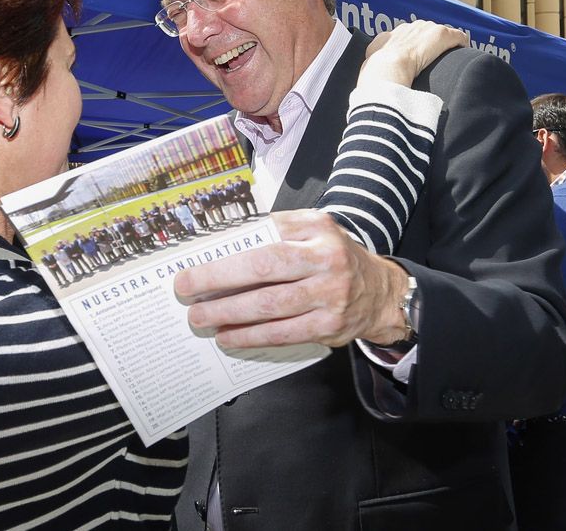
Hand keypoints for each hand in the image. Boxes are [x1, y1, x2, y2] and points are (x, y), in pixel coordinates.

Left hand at [175, 210, 411, 348]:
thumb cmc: (331, 258)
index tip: (193, 261)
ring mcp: (329, 294)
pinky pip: (282, 333)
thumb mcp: (312, 232)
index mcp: (316, 227)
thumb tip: (219, 246)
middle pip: (263, 267)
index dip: (226, 249)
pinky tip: (228, 336)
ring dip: (228, 312)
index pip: (263, 234)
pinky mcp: (329, 326)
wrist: (379, 292)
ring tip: (201, 316)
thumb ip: (273, 232)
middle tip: (185, 289)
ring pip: (269, 305)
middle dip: (217, 279)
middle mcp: (325, 258)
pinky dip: (250, 336)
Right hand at [358, 20, 468, 87]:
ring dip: (444, 45)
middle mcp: (406, 29)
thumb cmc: (375, 73)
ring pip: (440, 33)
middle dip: (429, 44)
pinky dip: (461, 43)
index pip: (403, 36)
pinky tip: (463, 52)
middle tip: (432, 60)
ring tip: (448, 59)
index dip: (411, 47)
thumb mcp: (366, 67)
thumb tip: (371, 73)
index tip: (415, 57)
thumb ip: (371, 64)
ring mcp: (424, 29)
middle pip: (423, 32)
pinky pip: (457, 36)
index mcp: (387, 37)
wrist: (386, 69)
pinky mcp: (441, 34)